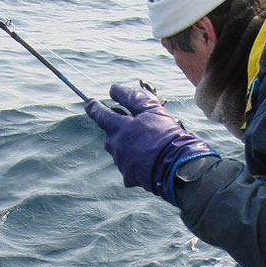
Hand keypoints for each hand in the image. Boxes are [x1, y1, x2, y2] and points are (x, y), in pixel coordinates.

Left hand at [84, 82, 216, 203]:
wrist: (176, 166)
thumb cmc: (165, 134)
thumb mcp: (152, 110)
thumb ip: (132, 98)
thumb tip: (114, 89)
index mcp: (118, 127)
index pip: (100, 114)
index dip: (94, 107)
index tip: (89, 103)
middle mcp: (115, 145)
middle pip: (111, 133)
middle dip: (120, 128)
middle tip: (138, 126)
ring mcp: (120, 162)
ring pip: (120, 149)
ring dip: (129, 144)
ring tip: (149, 144)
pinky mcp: (128, 177)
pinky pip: (128, 165)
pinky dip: (136, 160)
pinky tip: (150, 159)